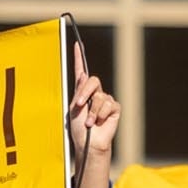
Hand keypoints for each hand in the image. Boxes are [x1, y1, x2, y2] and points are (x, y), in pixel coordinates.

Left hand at [67, 43, 118, 187]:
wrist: (88, 143)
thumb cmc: (78, 129)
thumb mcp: (74, 109)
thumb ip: (79, 92)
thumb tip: (84, 76)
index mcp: (81, 92)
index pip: (81, 72)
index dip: (79, 58)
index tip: (76, 45)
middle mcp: (94, 93)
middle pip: (92, 80)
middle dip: (85, 92)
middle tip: (79, 105)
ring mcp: (104, 100)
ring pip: (100, 96)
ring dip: (92, 111)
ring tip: (88, 123)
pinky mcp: (114, 108)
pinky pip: (108, 104)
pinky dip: (100, 114)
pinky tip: (98, 123)